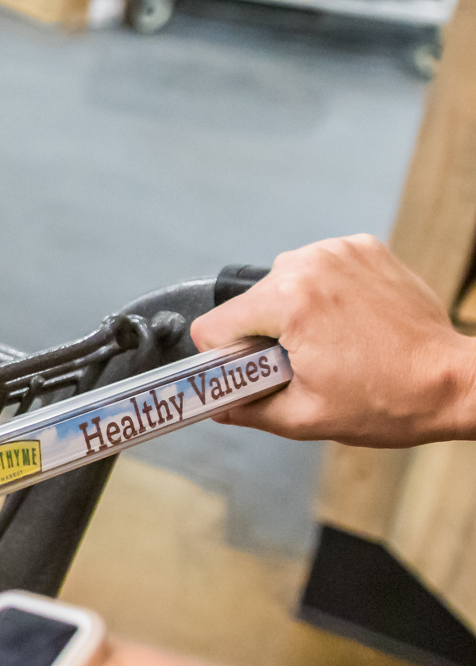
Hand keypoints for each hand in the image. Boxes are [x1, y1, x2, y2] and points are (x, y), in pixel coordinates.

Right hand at [189, 234, 475, 445]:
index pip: (214, 325)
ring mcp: (338, 251)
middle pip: (247, 303)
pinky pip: (316, 268)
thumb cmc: (391, 400)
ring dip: (292, 310)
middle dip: (264, 334)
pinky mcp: (362, 248)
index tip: (256, 371)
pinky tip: (349, 319)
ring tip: (332, 341)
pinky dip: (323, 292)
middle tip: (306, 362)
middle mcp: (309, 264)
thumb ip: (245, 408)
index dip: (226, 357)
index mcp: (290, 303)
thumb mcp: (305, 418)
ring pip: (280, 282)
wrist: (456, 382)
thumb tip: (213, 402)